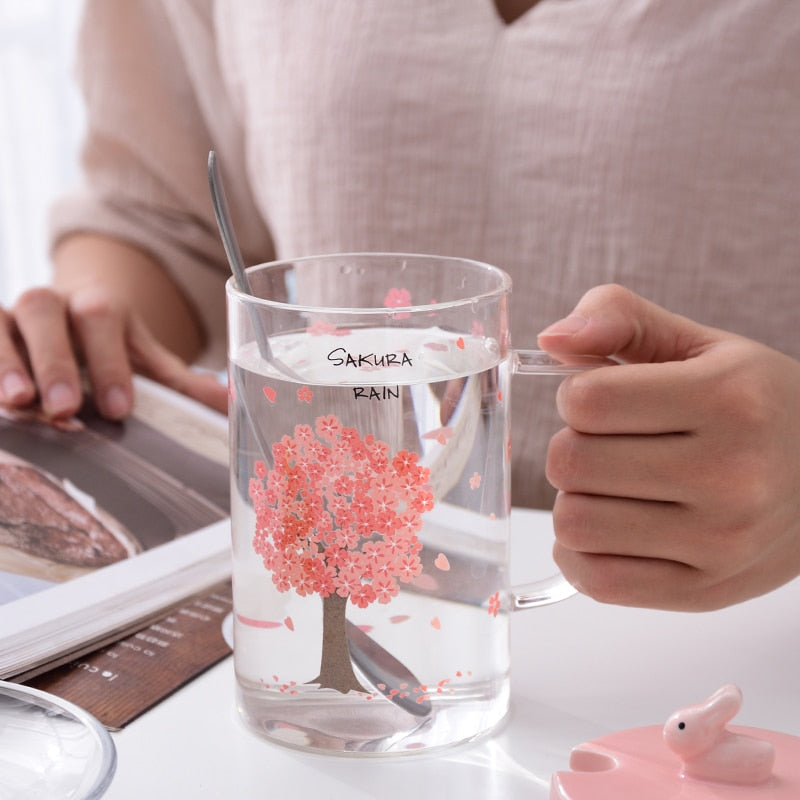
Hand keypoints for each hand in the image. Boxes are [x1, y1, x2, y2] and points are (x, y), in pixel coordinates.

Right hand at [0, 284, 226, 419]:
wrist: (66, 322)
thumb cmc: (108, 350)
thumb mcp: (144, 362)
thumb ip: (181, 384)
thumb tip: (230, 402)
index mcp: (100, 304)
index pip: (103, 319)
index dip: (109, 362)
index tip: (119, 408)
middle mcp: (52, 302)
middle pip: (46, 313)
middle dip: (56, 360)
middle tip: (63, 407)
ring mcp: (10, 316)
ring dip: (5, 362)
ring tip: (16, 401)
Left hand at [537, 284, 799, 610]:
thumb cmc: (750, 404)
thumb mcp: (696, 344)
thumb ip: (619, 318)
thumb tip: (551, 339)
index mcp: (728, 398)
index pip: (585, 401)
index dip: (576, 395)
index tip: (602, 399)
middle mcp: (731, 474)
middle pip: (571, 463)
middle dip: (574, 447)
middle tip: (609, 445)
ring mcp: (720, 542)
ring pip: (573, 523)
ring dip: (576, 499)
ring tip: (614, 486)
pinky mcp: (703, 591)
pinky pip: (595, 581)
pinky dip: (580, 552)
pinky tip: (607, 527)